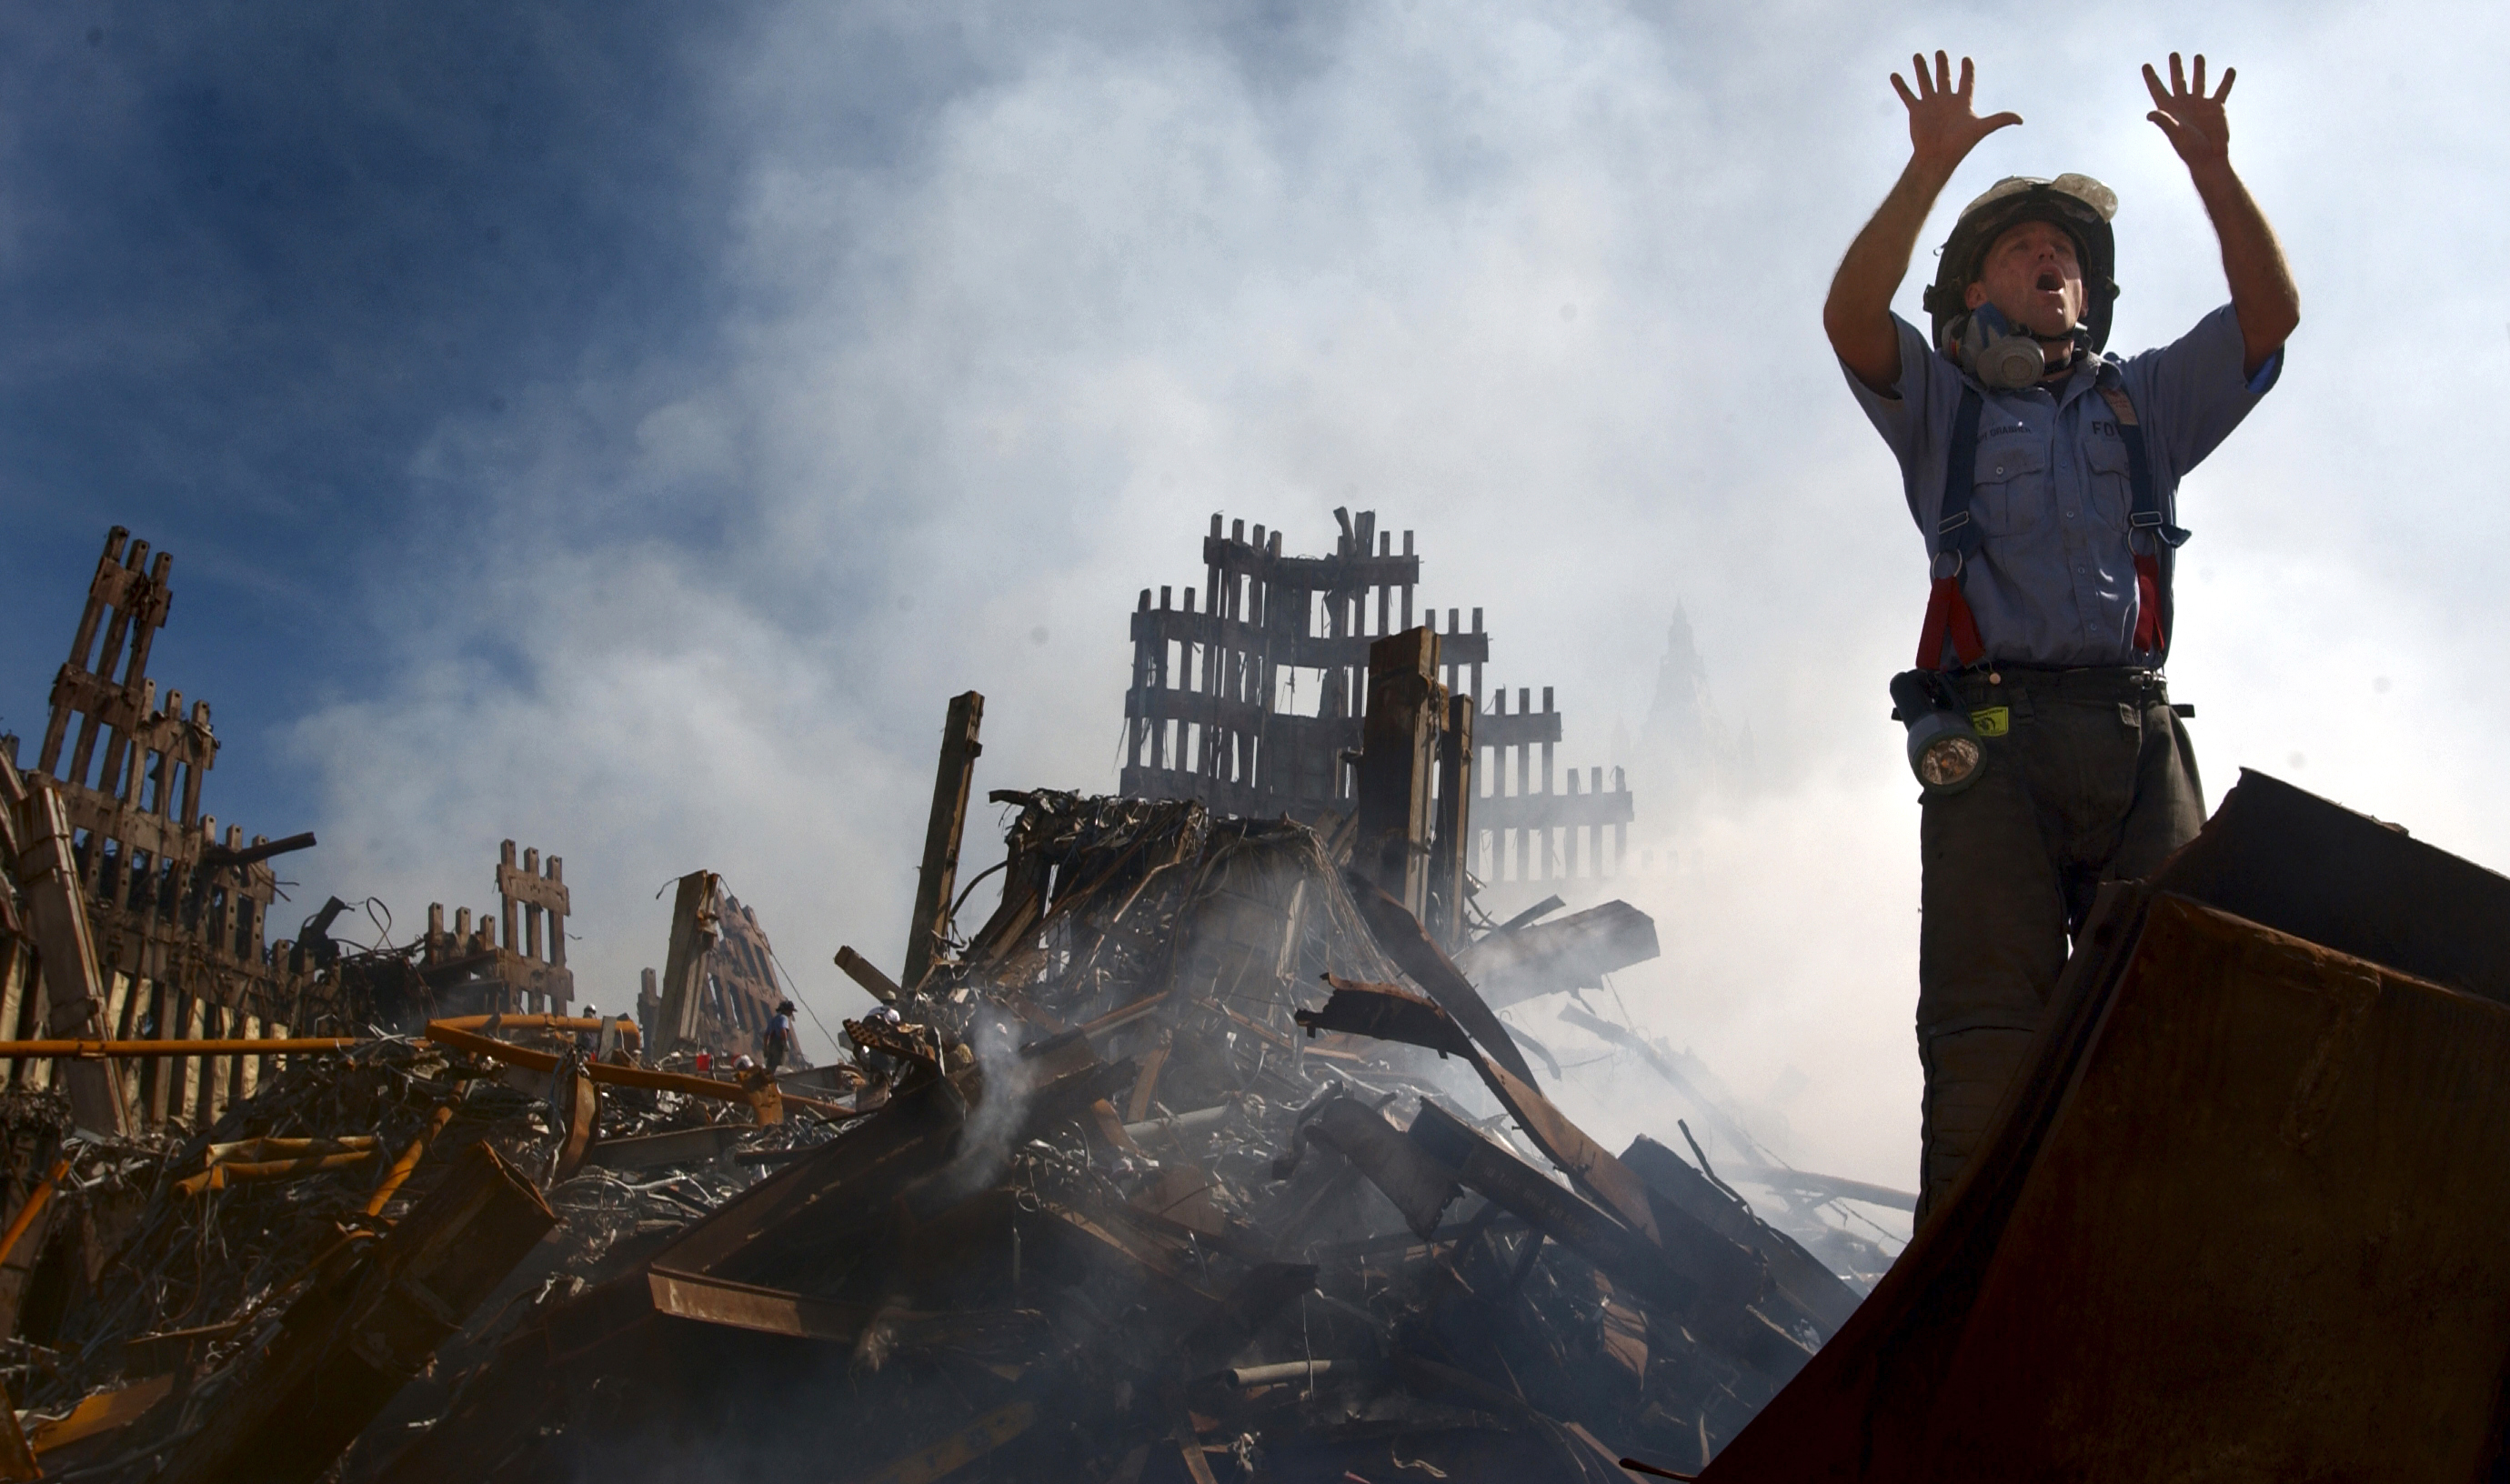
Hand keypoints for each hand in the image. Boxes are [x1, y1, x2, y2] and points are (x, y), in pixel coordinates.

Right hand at [1892, 52, 2020, 171]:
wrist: (1936, 158)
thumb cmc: (1959, 145)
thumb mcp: (1981, 129)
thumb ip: (1999, 120)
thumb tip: (2021, 119)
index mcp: (1962, 102)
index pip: (1966, 82)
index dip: (1968, 70)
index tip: (1967, 59)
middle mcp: (1946, 101)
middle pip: (1945, 78)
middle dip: (1943, 65)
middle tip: (1941, 53)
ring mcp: (1930, 104)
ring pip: (1925, 82)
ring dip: (1922, 69)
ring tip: (1918, 56)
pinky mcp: (1916, 110)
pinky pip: (1908, 94)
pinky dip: (1901, 85)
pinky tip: (1894, 75)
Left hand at [2144, 53, 2233, 166]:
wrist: (2210, 158)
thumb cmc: (2190, 149)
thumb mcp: (2176, 134)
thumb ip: (2164, 122)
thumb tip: (2150, 114)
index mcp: (2170, 109)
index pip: (2158, 90)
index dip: (2151, 78)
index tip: (2145, 65)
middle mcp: (2184, 104)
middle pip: (2178, 81)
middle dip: (2176, 68)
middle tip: (2174, 54)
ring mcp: (2200, 104)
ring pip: (2199, 81)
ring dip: (2199, 69)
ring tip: (2198, 56)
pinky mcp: (2216, 107)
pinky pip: (2222, 90)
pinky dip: (2226, 80)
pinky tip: (2230, 70)